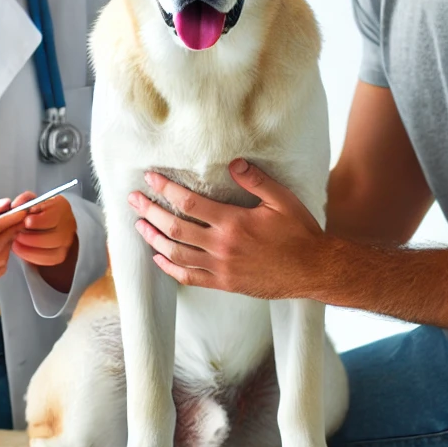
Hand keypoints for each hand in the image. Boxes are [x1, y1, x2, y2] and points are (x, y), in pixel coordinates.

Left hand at [11, 193, 78, 292]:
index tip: (25, 221)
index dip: (39, 220)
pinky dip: (32, 256)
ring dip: (30, 248)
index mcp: (62, 206)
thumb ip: (24, 200)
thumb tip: (16, 206)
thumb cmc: (35, 211)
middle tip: (17, 235)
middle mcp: (68, 224)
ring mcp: (66, 241)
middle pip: (56, 236)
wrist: (43, 224)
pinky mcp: (60, 254)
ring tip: (15, 242)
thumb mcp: (30, 200)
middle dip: (33, 237)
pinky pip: (49, 259)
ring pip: (53, 249)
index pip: (55, 215)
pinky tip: (20, 250)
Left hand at [128, 160, 332, 297]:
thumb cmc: (300, 233)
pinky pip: (189, 277)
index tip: (151, 178)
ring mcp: (221, 268)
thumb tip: (233, 162)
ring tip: (139, 225)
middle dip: (151, 212)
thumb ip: (256, 180)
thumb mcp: (282, 200)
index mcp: (233, 223)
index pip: (189, 202)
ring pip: (177, 254)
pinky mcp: (224, 283)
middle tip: (133, 199)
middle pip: (175, 228)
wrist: (314, 270)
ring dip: (154, 238)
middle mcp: (222, 246)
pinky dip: (170, 268)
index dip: (166, 189)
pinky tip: (158, 257)